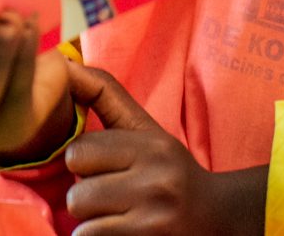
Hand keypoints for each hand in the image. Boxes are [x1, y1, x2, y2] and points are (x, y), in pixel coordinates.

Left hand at [65, 63, 262, 234]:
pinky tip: (119, 230)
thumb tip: (64, 65)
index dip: (82, 162)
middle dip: (85, 195)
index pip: (79, 151)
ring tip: (115, 214)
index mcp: (152, 145)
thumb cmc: (170, 170)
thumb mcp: (145, 129)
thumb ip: (106, 95)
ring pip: (83, 219)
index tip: (101, 167)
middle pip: (78, 191)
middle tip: (109, 195)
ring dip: (90, 220)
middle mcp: (157, 179)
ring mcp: (155, 215)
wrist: (218, 217)